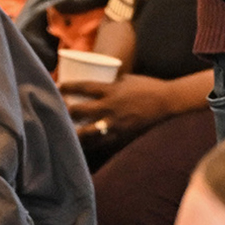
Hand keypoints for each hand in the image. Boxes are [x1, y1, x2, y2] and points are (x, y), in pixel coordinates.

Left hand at [62, 74, 191, 141]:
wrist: (166, 102)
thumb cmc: (147, 86)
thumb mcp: (126, 79)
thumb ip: (110, 83)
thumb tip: (96, 81)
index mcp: (111, 90)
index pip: (83, 87)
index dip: (68, 87)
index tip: (57, 86)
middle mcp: (110, 108)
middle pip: (79, 111)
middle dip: (66, 111)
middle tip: (58, 110)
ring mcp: (115, 124)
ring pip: (87, 132)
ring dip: (73, 131)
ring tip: (64, 131)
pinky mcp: (121, 136)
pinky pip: (100, 143)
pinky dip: (90, 144)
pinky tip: (82, 145)